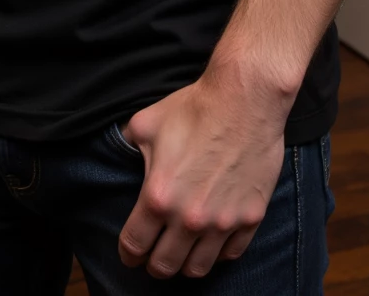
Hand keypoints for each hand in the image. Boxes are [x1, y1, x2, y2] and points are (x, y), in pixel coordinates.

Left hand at [116, 63, 288, 279]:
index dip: (127, 253)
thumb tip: (118, 152)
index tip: (130, 253)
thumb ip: (127, 145)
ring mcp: (222, 221)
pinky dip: (218, 252)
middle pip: (164, 266)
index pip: (134, 246)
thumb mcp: (147, 123)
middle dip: (153, 264)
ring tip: (182, 251)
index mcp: (158, 196)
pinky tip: (211, 240)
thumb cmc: (196, 108)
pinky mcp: (250, 218)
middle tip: (154, 255)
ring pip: (197, 269)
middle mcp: (189, 217)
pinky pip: (230, 255)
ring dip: (185, 263)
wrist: (245, 99)